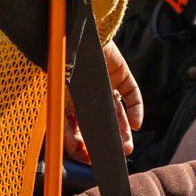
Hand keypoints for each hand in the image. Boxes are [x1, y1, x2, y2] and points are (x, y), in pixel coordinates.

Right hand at [63, 41, 143, 162]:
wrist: (76, 35)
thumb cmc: (61, 67)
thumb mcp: (57, 104)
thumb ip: (63, 128)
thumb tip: (73, 151)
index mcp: (67, 103)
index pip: (77, 131)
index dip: (85, 147)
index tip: (94, 160)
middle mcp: (87, 96)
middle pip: (101, 124)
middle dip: (109, 141)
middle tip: (119, 153)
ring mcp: (105, 84)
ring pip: (117, 112)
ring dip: (124, 130)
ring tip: (129, 144)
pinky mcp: (120, 73)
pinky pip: (131, 93)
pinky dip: (136, 108)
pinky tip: (137, 123)